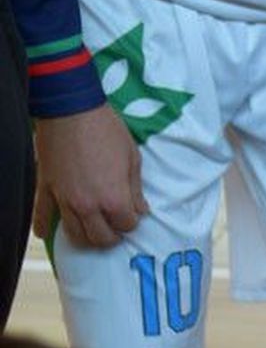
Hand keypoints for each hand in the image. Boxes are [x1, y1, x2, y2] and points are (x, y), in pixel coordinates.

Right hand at [33, 104, 148, 247]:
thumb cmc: (107, 131)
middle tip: (115, 226)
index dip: (132, 221)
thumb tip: (141, 210)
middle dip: (112, 235)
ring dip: (86, 236)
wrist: (71, 109)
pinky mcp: (46, 188)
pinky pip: (41, 214)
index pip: (127, 226)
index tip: (133, 213)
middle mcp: (88, 206)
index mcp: (113, 199)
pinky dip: (44, 226)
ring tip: (92, 230)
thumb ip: (135, 190)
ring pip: (74, 234)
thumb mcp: (132, 159)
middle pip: (101, 238)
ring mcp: (64, 199)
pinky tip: (46, 234)